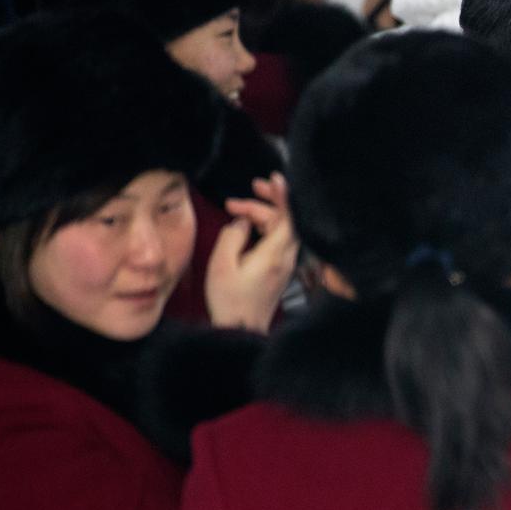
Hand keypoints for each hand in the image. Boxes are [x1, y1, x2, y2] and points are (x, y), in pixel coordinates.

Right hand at [205, 172, 299, 332]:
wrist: (241, 331)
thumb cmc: (230, 300)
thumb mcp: (222, 264)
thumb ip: (233, 235)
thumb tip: (242, 221)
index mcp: (275, 254)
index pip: (288, 217)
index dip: (283, 195)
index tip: (274, 179)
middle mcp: (286, 257)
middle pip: (284, 220)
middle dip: (263, 204)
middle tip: (238, 198)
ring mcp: (286, 264)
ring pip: (281, 230)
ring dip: (261, 216)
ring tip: (234, 211)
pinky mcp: (280, 270)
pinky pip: (278, 241)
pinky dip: (264, 229)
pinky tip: (246, 228)